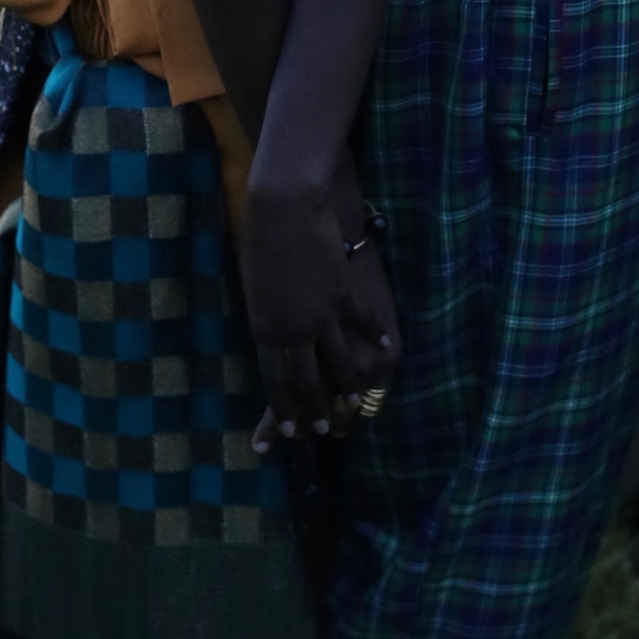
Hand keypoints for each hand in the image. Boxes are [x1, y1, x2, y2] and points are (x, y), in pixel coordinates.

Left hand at [240, 176, 397, 450]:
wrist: (284, 207)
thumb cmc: (258, 240)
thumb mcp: (252, 288)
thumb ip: (265, 318)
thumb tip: (273, 339)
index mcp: (265, 330)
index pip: (275, 382)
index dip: (282, 410)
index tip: (289, 431)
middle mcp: (295, 330)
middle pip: (309, 382)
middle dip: (316, 410)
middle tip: (324, 429)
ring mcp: (324, 314)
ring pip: (341, 363)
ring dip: (349, 387)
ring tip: (356, 404)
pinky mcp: (345, 293)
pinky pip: (364, 322)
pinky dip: (375, 334)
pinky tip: (386, 345)